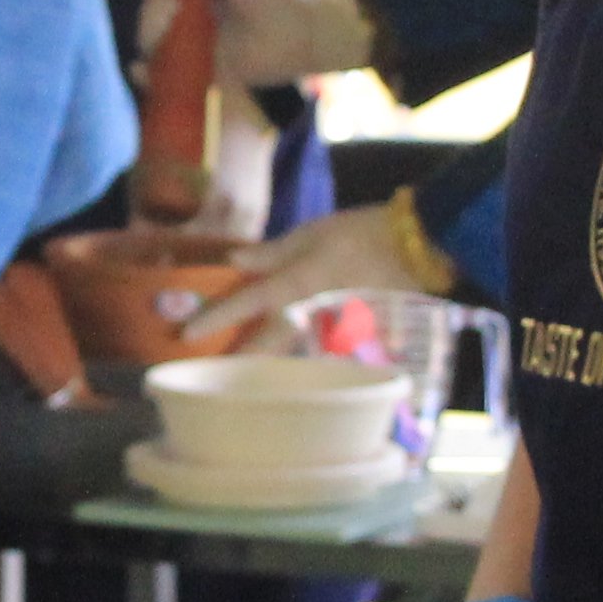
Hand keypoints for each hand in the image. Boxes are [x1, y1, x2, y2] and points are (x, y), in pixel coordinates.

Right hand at [140, 0, 375, 85]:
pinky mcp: (208, 77)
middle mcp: (196, 23)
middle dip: (151, 19)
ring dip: (149, 43)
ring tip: (165, 37)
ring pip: (157, 49)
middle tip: (170, 17)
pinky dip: (149, 77)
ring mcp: (200, 50)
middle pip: (153, 22)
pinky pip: (172, 78)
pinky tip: (140, 69)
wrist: (303, 31)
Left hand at [182, 203, 441, 346]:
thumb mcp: (312, 233)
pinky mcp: (348, 333)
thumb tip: (235, 262)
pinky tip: (279, 355)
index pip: (249, 303)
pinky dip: (292, 351)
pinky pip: (312, 346)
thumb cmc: (362, 232)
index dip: (216, 318)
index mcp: (299, 283)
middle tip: (206, 369)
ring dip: (262, 358)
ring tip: (235, 365)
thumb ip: (272, 252)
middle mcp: (312, 311)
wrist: (416, 248)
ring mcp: (331, 327)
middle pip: (266, 344)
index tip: (186, 334)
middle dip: (237, 358)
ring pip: (289, 350)